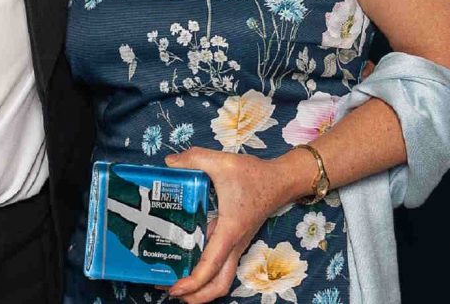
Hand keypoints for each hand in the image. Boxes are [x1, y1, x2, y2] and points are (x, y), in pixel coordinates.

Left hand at [163, 148, 303, 302]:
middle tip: (170, 290)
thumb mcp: (221, 162)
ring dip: (201, 288)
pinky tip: (187, 258)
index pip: (211, 266)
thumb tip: (169, 163)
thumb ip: (194, 159)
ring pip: (222, 278)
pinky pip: (221, 264)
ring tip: (177, 282)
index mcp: (229, 231)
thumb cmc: (253, 175)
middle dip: (196, 296)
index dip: (193, 282)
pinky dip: (206, 271)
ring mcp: (236, 244)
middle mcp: (234, 244)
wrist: (280, 180)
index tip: (174, 287)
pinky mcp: (235, 239)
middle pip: (219, 285)